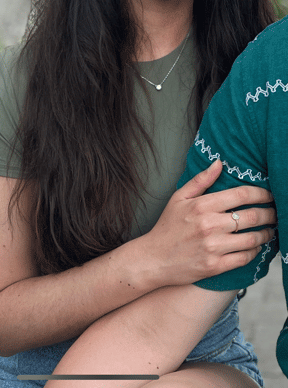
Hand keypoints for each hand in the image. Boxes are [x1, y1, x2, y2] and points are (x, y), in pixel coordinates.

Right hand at [140, 159, 275, 286]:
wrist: (154, 259)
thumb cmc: (167, 227)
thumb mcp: (179, 197)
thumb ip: (201, 179)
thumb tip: (219, 163)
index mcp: (202, 205)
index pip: (241, 195)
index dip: (261, 194)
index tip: (269, 194)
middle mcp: (210, 225)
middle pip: (252, 216)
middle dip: (269, 213)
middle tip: (275, 212)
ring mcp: (213, 247)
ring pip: (252, 239)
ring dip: (266, 234)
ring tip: (270, 230)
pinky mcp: (215, 266)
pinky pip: (244, 258)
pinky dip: (255, 252)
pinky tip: (256, 246)